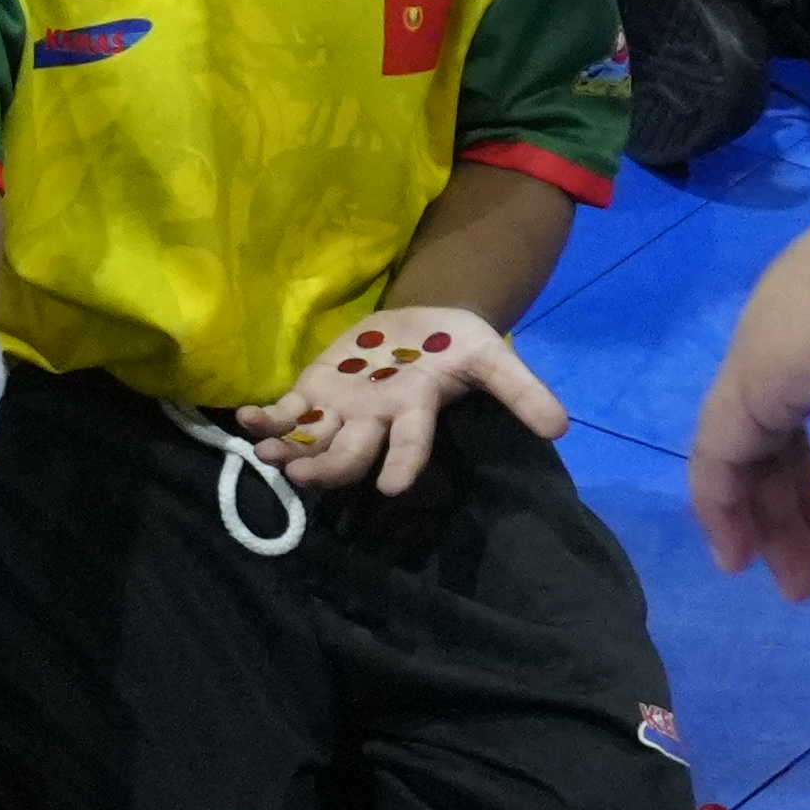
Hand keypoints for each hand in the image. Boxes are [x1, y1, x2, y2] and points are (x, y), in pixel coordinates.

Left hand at [245, 306, 564, 497]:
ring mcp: (342, 409)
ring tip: (269, 456)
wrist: (424, 321)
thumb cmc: (457, 344)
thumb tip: (562, 428)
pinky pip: (288, 411)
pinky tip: (246, 421)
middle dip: (330, 466)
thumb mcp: (492, 357)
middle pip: (352, 452)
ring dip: (290, 450)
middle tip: (307, 477)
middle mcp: (375, 420)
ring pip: (314, 439)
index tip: (392, 488)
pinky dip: (267, 419)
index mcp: (415, 411)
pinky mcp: (316, 391)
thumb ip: (521, 390)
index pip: (411, 442)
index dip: (403, 462)